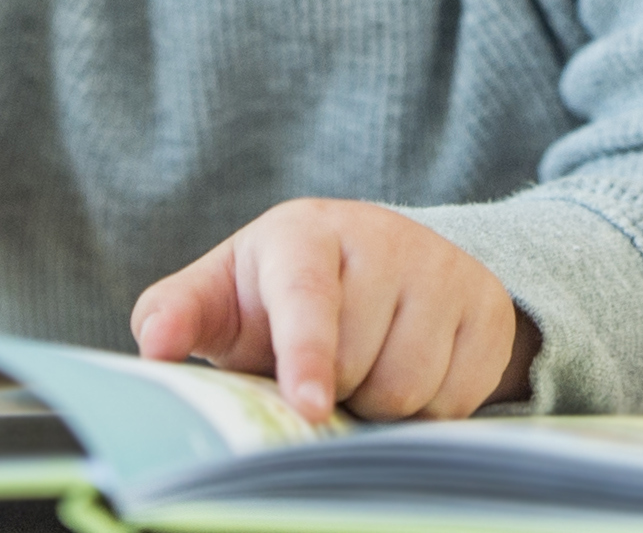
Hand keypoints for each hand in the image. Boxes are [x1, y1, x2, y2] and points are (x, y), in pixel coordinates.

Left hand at [130, 200, 535, 423]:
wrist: (377, 268)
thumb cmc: (274, 296)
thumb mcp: (222, 297)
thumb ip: (177, 315)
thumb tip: (155, 344)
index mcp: (305, 234)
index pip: (308, 297)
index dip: (308, 355)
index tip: (308, 407)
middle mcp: (383, 237)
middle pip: (363, 364)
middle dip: (337, 391)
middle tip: (324, 373)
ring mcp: (443, 267)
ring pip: (413, 386)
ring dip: (381, 404)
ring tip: (363, 371)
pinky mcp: (487, 304)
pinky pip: (459, 396)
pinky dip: (429, 407)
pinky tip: (410, 370)